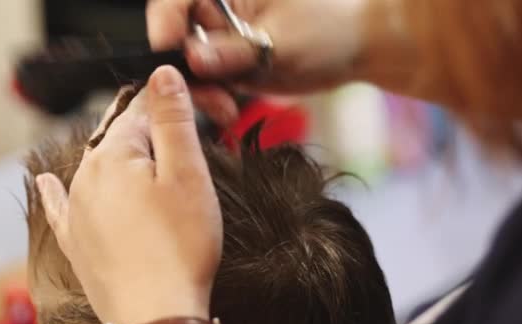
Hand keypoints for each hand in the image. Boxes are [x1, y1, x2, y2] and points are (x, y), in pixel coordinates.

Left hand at [35, 66, 222, 323]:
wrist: (156, 313)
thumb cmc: (180, 246)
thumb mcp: (187, 174)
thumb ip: (172, 120)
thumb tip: (161, 75)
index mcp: (114, 157)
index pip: (141, 111)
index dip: (172, 106)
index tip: (199, 109)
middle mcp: (86, 178)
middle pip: (119, 139)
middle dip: (151, 135)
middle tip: (184, 148)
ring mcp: (77, 211)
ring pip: (98, 168)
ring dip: (124, 161)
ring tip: (151, 165)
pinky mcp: (76, 240)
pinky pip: (61, 206)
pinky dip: (57, 192)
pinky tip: (45, 182)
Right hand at [147, 0, 373, 120]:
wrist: (356, 48)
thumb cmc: (330, 27)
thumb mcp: (283, 40)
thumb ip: (236, 50)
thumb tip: (194, 58)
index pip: (178, 0)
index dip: (165, 23)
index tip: (167, 49)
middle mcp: (218, 11)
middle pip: (177, 37)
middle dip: (185, 70)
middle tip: (206, 94)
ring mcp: (222, 40)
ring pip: (189, 67)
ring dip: (200, 92)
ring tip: (224, 110)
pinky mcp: (230, 65)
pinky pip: (208, 84)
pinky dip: (213, 101)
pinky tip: (228, 113)